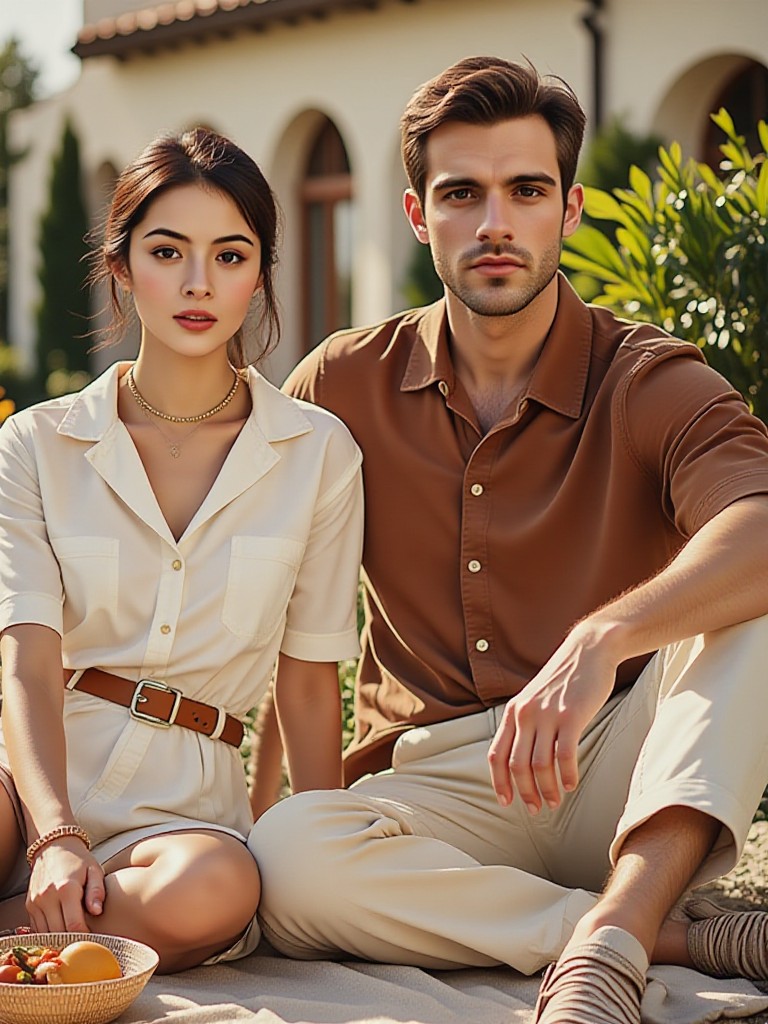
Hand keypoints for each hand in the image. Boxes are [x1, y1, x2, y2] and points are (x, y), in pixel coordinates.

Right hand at [26, 838, 104, 932]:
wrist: (54, 847)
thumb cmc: (79, 860)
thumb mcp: (94, 870)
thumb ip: (97, 891)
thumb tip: (97, 912)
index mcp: (66, 889)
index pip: (74, 925)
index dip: (85, 937)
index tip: (95, 941)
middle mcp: (48, 897)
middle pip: (59, 933)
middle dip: (73, 940)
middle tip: (86, 942)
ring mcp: (36, 902)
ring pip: (47, 934)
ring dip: (60, 939)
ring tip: (74, 937)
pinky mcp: (29, 905)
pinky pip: (38, 928)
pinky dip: (49, 933)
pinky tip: (61, 930)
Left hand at [487, 622, 618, 812]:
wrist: (588, 651)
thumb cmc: (564, 679)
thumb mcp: (535, 698)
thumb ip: (526, 723)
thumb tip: (522, 758)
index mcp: (513, 712)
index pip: (496, 754)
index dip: (499, 782)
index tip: (506, 802)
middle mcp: (525, 714)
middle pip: (516, 765)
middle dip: (525, 792)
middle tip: (536, 809)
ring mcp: (548, 715)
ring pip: (540, 765)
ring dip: (546, 789)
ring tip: (554, 802)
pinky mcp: (571, 716)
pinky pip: (564, 755)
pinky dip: (566, 775)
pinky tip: (570, 785)